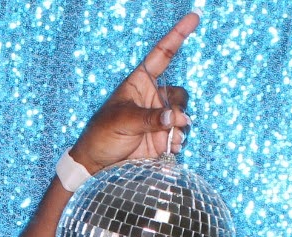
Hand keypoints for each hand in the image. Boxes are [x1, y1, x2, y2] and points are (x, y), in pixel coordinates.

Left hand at [70, 12, 198, 172]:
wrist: (97, 164)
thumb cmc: (102, 134)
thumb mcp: (122, 121)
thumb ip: (150, 118)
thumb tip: (176, 119)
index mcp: (139, 82)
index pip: (162, 54)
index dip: (178, 35)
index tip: (194, 17)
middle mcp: (152, 97)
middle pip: (179, 93)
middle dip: (179, 107)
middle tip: (169, 122)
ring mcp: (159, 118)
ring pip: (183, 114)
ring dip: (180, 127)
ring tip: (166, 139)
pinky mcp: (163, 137)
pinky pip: (181, 133)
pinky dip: (178, 140)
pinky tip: (167, 148)